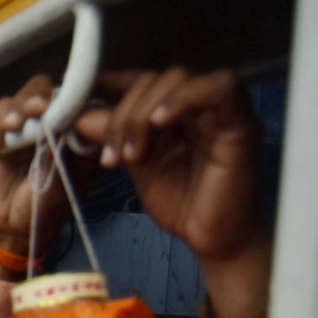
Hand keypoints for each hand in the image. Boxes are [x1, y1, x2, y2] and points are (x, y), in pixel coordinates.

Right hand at [0, 74, 97, 266]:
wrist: (10, 227)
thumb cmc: (44, 209)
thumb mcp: (62, 183)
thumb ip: (64, 151)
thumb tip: (68, 120)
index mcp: (77, 134)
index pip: (80, 101)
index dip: (73, 94)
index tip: (66, 102)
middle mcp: (53, 124)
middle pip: (48, 91)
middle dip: (41, 96)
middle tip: (38, 108)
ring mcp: (26, 129)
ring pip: (21, 99)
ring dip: (16, 108)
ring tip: (13, 126)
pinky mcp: (1, 136)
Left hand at [77, 64, 265, 239]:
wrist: (214, 239)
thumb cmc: (182, 203)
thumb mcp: (137, 164)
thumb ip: (113, 137)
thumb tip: (78, 115)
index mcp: (175, 112)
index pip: (143, 80)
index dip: (110, 81)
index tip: (76, 95)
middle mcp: (198, 104)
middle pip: (155, 79)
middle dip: (123, 114)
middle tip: (112, 155)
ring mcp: (222, 110)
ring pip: (178, 80)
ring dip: (143, 113)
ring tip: (132, 155)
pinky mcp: (242, 122)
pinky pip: (220, 88)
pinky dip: (184, 99)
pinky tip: (159, 122)